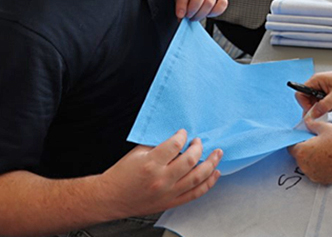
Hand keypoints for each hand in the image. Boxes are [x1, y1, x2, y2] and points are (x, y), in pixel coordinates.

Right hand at [99, 130, 222, 218]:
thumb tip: (179, 137)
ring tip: (217, 153)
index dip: (183, 135)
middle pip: (191, 160)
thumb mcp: (138, 153)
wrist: (110, 198)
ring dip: (211, 163)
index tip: (184, 133)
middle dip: (199, 147)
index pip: (175, 145)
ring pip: (198, 177)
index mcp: (151, 163)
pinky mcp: (171, 202)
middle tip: (198, 141)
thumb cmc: (122, 174)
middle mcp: (161, 179)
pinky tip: (215, 173)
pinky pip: (196, 193)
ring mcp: (168, 192)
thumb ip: (159, 145)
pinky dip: (209, 182)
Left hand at [175, 0, 227, 19]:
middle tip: (188, 16)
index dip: (182, 4)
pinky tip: (207, 14)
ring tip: (195, 17)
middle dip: (193, 8)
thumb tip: (181, 18)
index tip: (180, 15)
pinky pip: (222, 5)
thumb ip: (180, 4)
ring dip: (201, 13)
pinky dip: (214, 13)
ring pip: (210, 1)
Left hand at [289, 119, 331, 183]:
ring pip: (306, 164)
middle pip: (298, 155)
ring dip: (312, 158)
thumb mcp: (325, 127)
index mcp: (302, 152)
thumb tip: (306, 122)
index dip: (297, 140)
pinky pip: (315, 171)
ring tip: (326, 150)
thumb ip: (312, 124)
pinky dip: (319, 165)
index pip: (291, 146)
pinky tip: (330, 159)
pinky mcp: (320, 180)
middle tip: (318, 142)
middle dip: (305, 149)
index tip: (305, 137)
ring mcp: (312, 174)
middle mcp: (304, 166)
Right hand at [294, 69, 331, 118]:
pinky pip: (325, 106)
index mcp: (316, 80)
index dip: (304, 104)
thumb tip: (312, 115)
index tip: (313, 112)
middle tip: (330, 108)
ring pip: (317, 105)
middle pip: (308, 101)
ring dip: (327, 108)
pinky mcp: (328, 96)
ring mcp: (322, 91)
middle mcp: (317, 85)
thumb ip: (324, 106)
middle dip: (318, 107)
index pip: (300, 93)